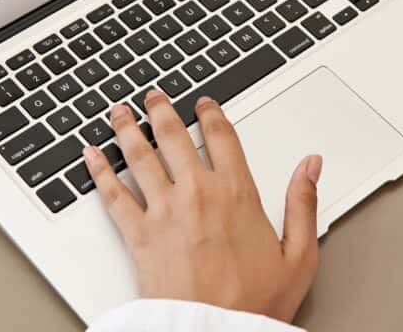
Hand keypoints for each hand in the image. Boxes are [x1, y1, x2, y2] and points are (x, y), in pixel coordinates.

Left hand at [84, 92, 322, 323]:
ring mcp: (164, 211)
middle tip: (153, 97)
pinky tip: (91, 156)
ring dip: (127, 128)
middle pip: (173, 136)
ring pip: (140, 155)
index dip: (210, 114)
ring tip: (119, 111)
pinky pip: (113, 194)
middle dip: (161, 110)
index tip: (203, 104)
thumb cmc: (254, 304)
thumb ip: (303, 204)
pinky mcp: (138, 235)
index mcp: (237, 193)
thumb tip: (311, 166)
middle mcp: (197, 193)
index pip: (221, 137)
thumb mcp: (299, 256)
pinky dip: (99, 171)